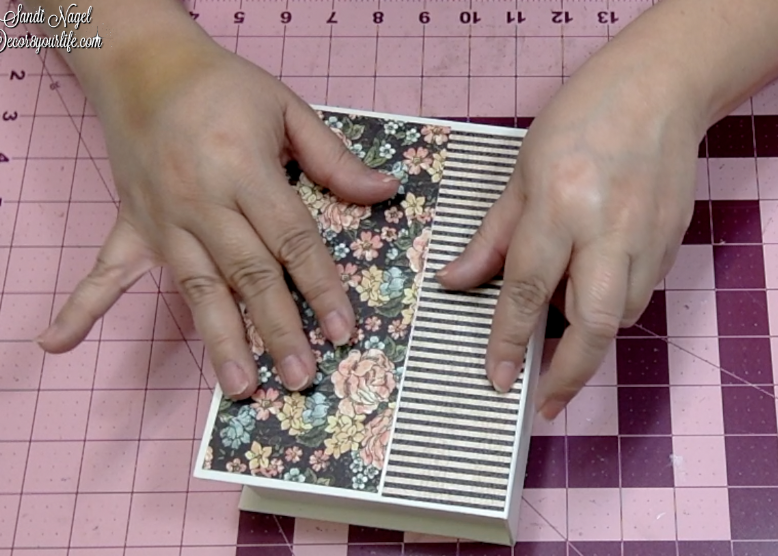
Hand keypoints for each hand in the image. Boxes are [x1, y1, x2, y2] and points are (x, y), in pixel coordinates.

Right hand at [35, 36, 397, 398]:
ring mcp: (162, 218)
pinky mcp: (132, 224)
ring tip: (239, 387)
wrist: (145, 63)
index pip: (293, 241)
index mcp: (245, 170)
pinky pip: (104, 270)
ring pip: (196, 288)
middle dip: (277, 330)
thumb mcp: (287, 108)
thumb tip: (385, 191)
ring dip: (219, 340)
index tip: (342, 332)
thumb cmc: (222, 86)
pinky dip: (82, 307)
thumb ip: (334, 158)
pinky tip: (55, 343)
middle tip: (300, 377)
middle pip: (249, 276)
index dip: (321, 288)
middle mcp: (203, 201)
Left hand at [438, 55, 700, 419]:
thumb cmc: (581, 118)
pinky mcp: (672, 243)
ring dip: (589, 338)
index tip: (498, 378)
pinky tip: (593, 291)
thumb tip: (455, 282)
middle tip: (544, 400)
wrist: (660, 89)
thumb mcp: (521, 172)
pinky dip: (612, 306)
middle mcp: (608, 230)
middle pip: (593, 323)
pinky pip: (640, 293)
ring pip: (621, 316)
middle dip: (568, 373)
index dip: (508, 341)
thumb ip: (491, 236)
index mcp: (559, 206)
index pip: (526, 289)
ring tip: (562, 336)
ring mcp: (648, 239)